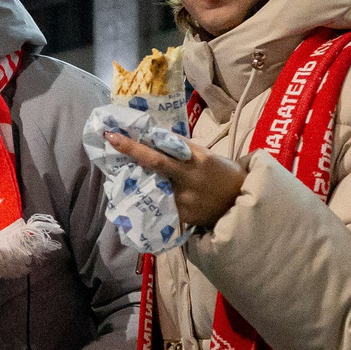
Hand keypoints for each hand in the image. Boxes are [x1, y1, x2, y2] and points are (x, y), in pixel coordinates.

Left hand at [106, 130, 245, 231]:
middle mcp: (190, 177)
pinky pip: (160, 204)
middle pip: (156, 162)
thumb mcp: (207, 156)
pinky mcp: (183, 216)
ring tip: (122, 173)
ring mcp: (185, 198)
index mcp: (198, 158)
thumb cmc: (223, 174)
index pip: (165, 146)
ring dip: (137, 178)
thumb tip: (155, 138)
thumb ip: (183, 149)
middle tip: (111, 139)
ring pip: (154, 185)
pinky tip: (137, 196)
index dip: (139, 142)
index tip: (116, 134)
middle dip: (132, 150)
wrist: (239, 203)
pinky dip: (148, 198)